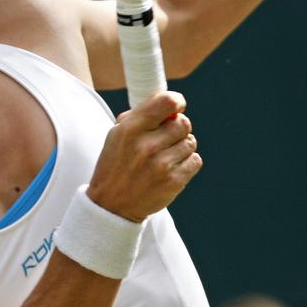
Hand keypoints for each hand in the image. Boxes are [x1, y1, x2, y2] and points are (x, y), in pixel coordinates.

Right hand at [87, 92, 200, 222]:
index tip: (176, 107)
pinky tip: (171, 168)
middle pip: (184, 123)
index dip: (177, 102)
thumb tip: (172, 104)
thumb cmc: (117, 163)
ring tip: (166, 156)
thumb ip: (143, 115)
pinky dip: (187, 163)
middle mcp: (146, 146)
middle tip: (167, 137)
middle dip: (178, 128)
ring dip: (182, 146)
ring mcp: (161, 165)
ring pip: (191, 142)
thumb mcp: (118, 134)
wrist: (112, 204)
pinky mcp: (174, 181)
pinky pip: (195, 160)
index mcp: (130, 129)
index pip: (167, 103)